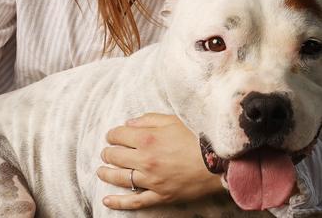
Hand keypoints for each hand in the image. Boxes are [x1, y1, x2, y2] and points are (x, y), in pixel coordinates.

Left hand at [97, 113, 224, 209]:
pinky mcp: (160, 195)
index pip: (118, 135)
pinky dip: (118, 202)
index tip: (113, 136)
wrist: (219, 161)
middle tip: (108, 152)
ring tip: (102, 171)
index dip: (113, 135)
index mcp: (148, 138)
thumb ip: (149, 119)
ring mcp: (152, 180)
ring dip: (106, 173)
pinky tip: (107, 200)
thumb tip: (129, 123)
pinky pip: (135, 201)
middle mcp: (146, 159)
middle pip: (115, 156)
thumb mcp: (174, 120)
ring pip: (120, 178)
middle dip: (108, 152)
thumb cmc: (197, 137)